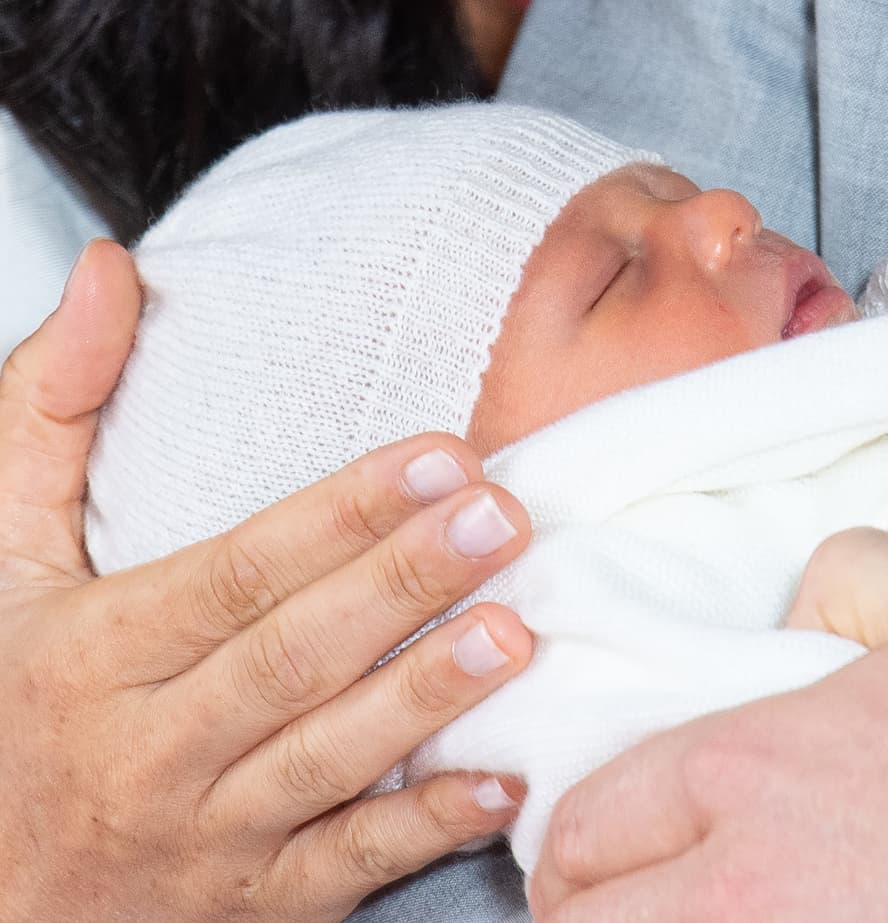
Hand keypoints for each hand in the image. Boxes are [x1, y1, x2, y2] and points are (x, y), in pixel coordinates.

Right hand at [0, 241, 535, 920]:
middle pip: (292, 655)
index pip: (235, 571)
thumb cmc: (8, 704)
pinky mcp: (255, 901)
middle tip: (500, 518)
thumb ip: (49, 415)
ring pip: (326, 760)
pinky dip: (421, 828)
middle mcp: (152, 745)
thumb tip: (106, 275)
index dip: (339, 515)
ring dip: (424, 699)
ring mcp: (207, 831)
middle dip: (402, 585)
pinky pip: (343, 867)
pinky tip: (497, 784)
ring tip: (514, 631)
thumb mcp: (3, 560)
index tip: (436, 457)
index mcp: (97, 649)